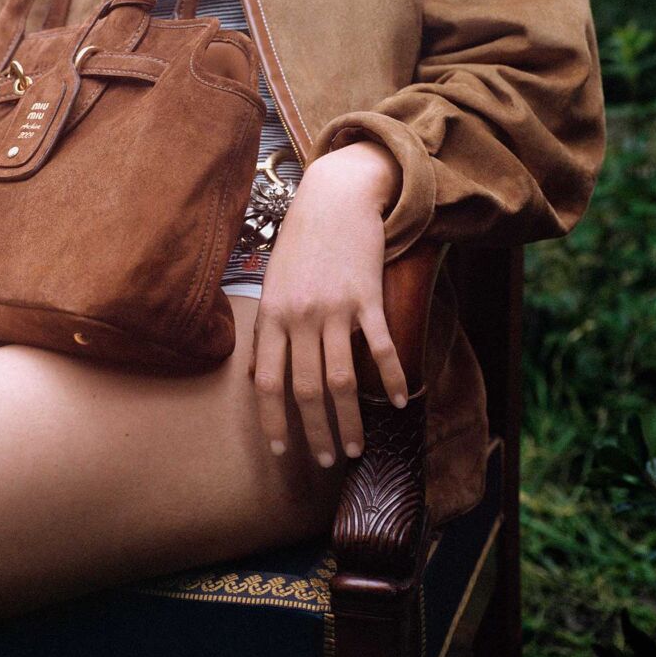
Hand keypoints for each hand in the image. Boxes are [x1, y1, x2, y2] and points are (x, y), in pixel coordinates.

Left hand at [249, 143, 407, 467]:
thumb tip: (257, 373)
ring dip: (350, 420)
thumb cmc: (302, 241)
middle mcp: (300, 315)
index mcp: (271, 314)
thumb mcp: (274, 281)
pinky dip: (390, 379)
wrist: (335, 196)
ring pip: (342, 380)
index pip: (267, 381)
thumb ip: (268, 327)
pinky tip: (398, 402)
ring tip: (356, 448)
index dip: (273, 420)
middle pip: (306, 390)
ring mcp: (335, 308)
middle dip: (315, 432)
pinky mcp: (367, 297)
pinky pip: (380, 348)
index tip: (280, 451)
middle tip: (324, 461)